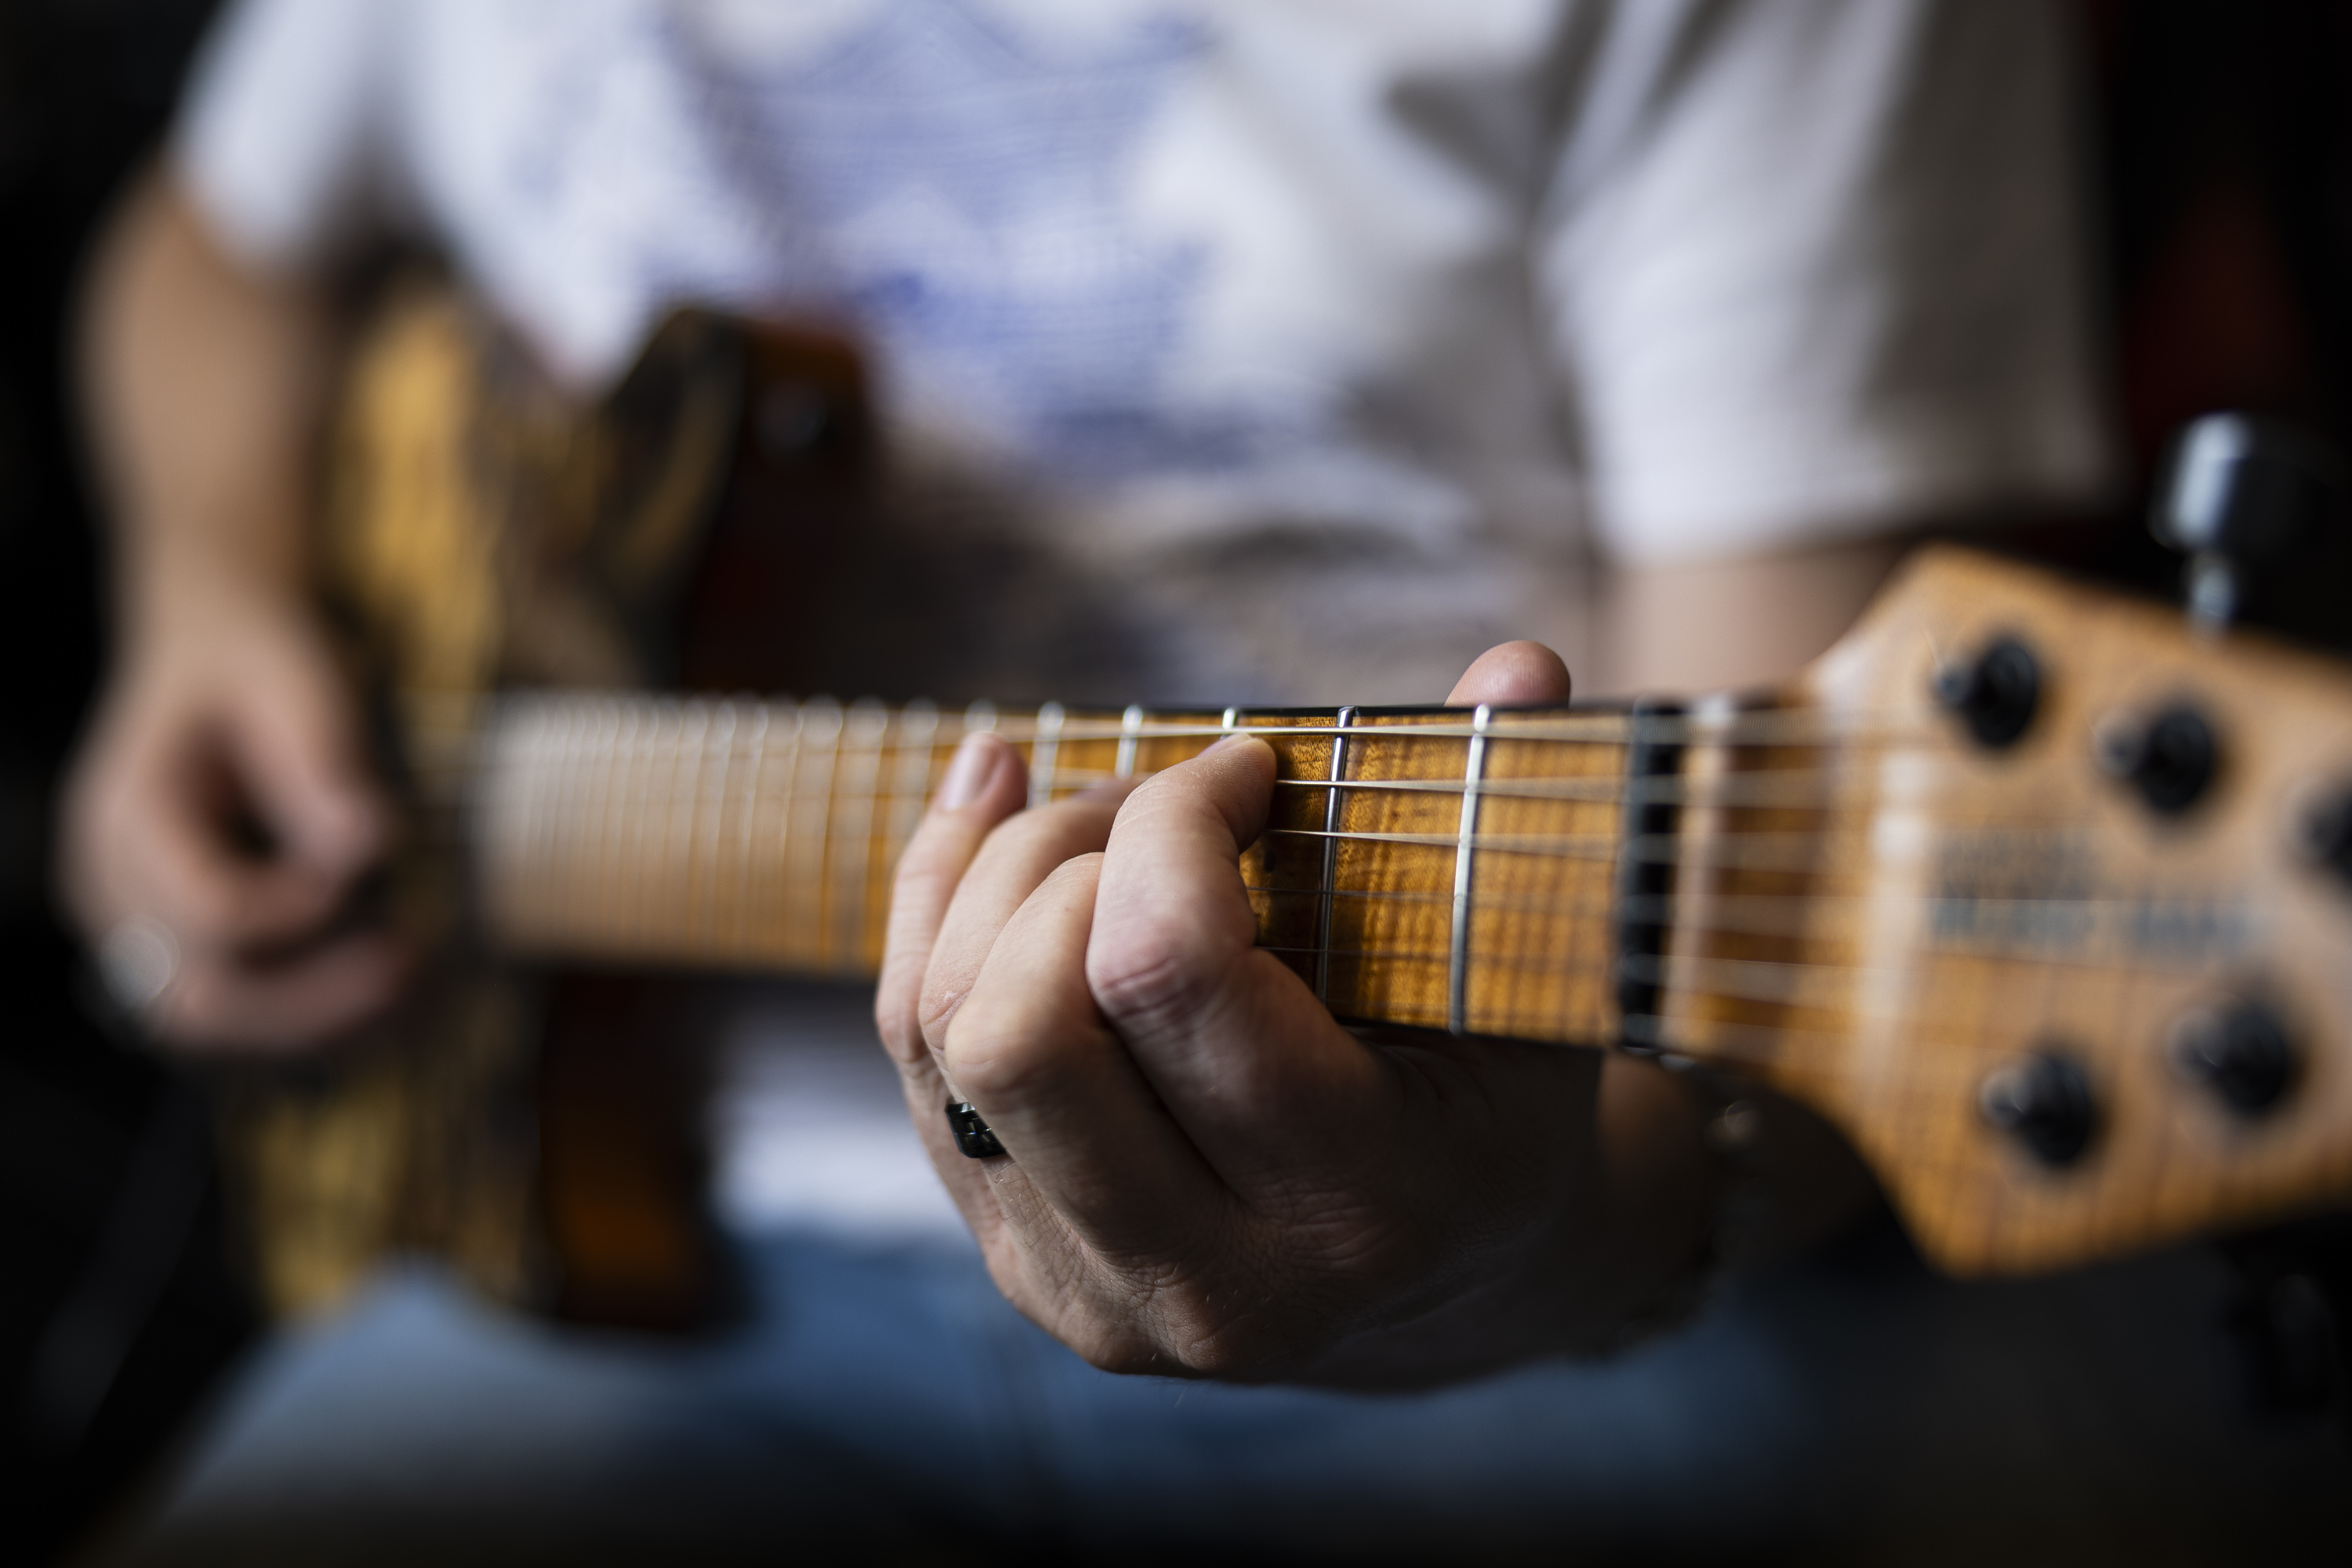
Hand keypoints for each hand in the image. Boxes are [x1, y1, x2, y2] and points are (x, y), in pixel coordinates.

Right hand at [60, 570, 404, 1050]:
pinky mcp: (162, 934)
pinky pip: (215, 1003)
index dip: (299, 912)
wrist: (213, 645)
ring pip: (199, 1019)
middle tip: (403, 961)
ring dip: (302, 1018)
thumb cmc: (253, 658)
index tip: (364, 869)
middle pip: (193, 995)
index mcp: (127, 811)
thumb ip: (321, 764)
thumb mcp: (298, 684)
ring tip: (393, 977)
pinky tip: (360, 980)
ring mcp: (125, 917)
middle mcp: (107, 880)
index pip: (209, 911)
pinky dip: (288, 1009)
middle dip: (308, 998)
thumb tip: (363, 846)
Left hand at [877, 645, 1712, 1385]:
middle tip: (1155, 803)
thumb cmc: (1496, 1096)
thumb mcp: (1534, 976)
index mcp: (1356, 1206)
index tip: (1247, 768)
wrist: (1455, 1279)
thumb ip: (1509, 821)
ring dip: (995, 876)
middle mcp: (1209, 1284)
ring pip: (945, 1036)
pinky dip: (936, 910)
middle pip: (1019, 1027)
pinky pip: (915, 1057)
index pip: (1166, 971)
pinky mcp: (1021, 1265)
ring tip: (1094, 817)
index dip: (1177, 821)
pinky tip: (991, 820)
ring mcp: (1094, 1292)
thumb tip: (1521, 663)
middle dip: (1068, 858)